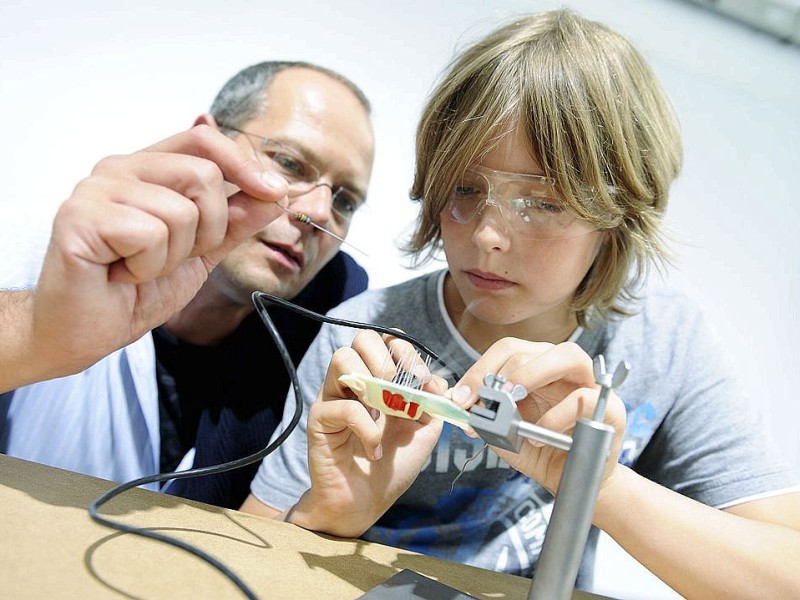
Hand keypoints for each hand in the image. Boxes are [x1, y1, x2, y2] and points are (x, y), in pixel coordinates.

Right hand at [19, 125, 287, 384]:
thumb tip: (276, 192)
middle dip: (208, 230)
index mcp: (147, 169)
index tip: (275, 194)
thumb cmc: (135, 290)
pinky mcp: (79, 217)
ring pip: (181, 210)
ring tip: (140, 268)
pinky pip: (150, 234)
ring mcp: (94, 189)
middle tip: (173, 257)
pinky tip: (121, 274)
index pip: (204, 141)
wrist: (88, 332)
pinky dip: (147, 267)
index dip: (244, 164)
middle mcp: (118, 168)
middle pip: (202, 174)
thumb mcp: (202, 252)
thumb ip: (236, 221)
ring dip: (174, 256)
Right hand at [292, 330, 446, 536]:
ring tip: (383, 412)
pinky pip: (343, 407)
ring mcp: (334, 396)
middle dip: (388, 360)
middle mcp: (355, 381)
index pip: (388, 340)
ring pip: (343, 358)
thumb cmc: (391, 466)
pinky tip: (373, 449)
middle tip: (398, 391)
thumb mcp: (423, 432)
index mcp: (380, 378)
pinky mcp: (320, 419)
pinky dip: (367, 429)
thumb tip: (437, 379)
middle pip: (363, 338)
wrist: (365, 503)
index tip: (422, 379)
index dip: (407, 352)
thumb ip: (433, 402)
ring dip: (372, 383)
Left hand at [451, 338, 626, 493]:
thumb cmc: (542, 451)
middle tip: (481, 401)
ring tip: (509, 400)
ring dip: (530, 376)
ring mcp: (589, 383)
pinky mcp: (610, 406)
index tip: (460, 398)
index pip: (506, 351)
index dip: (479, 370)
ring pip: (565, 355)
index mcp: (536, 366)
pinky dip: (555, 417)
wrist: (574, 480)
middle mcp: (562, 367)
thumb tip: (466, 406)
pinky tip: (538, 436)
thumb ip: (487, 417)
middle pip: (528, 349)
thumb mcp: (506, 434)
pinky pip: (582, 399)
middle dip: (497, 374)